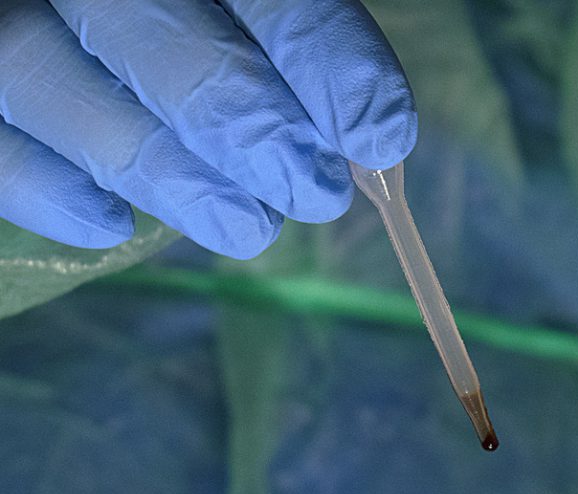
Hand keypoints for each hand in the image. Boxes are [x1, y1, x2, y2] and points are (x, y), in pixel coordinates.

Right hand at [0, 0, 415, 257]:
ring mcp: (8, 15)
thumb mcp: (241, 11)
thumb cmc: (186, 23)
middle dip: (255, 132)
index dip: (329, 64)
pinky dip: (45, 189)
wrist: (83, 15)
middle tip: (313, 195)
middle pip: (166, 43)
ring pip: (62, 87)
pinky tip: (109, 226)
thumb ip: (296, 51)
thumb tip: (370, 139)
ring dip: (169, 175)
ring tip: (246, 228)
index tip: (380, 136)